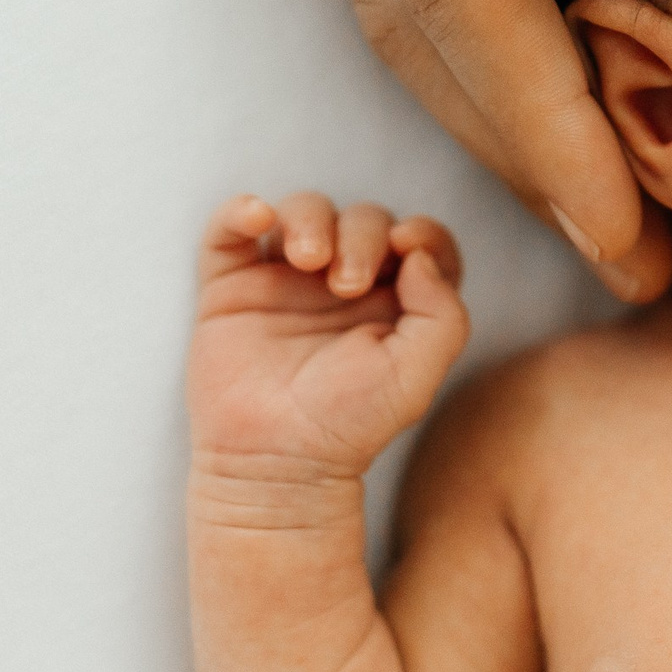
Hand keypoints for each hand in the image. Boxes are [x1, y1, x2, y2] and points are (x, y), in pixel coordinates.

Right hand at [188, 193, 470, 480]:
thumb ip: (441, 314)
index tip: (407, 245)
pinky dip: (240, 211)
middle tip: (345, 284)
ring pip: (303, 211)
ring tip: (308, 260)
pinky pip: (230, 232)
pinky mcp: (234, 287)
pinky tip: (258, 215)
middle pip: (363, 219)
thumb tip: (419, 255)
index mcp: (396, 301)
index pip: (419, 242)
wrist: (276, 460)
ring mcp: (286, 280)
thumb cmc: (350, 424)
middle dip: (362, 235)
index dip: (421, 232)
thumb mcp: (416, 375)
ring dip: (310, 218)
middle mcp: (344, 282)